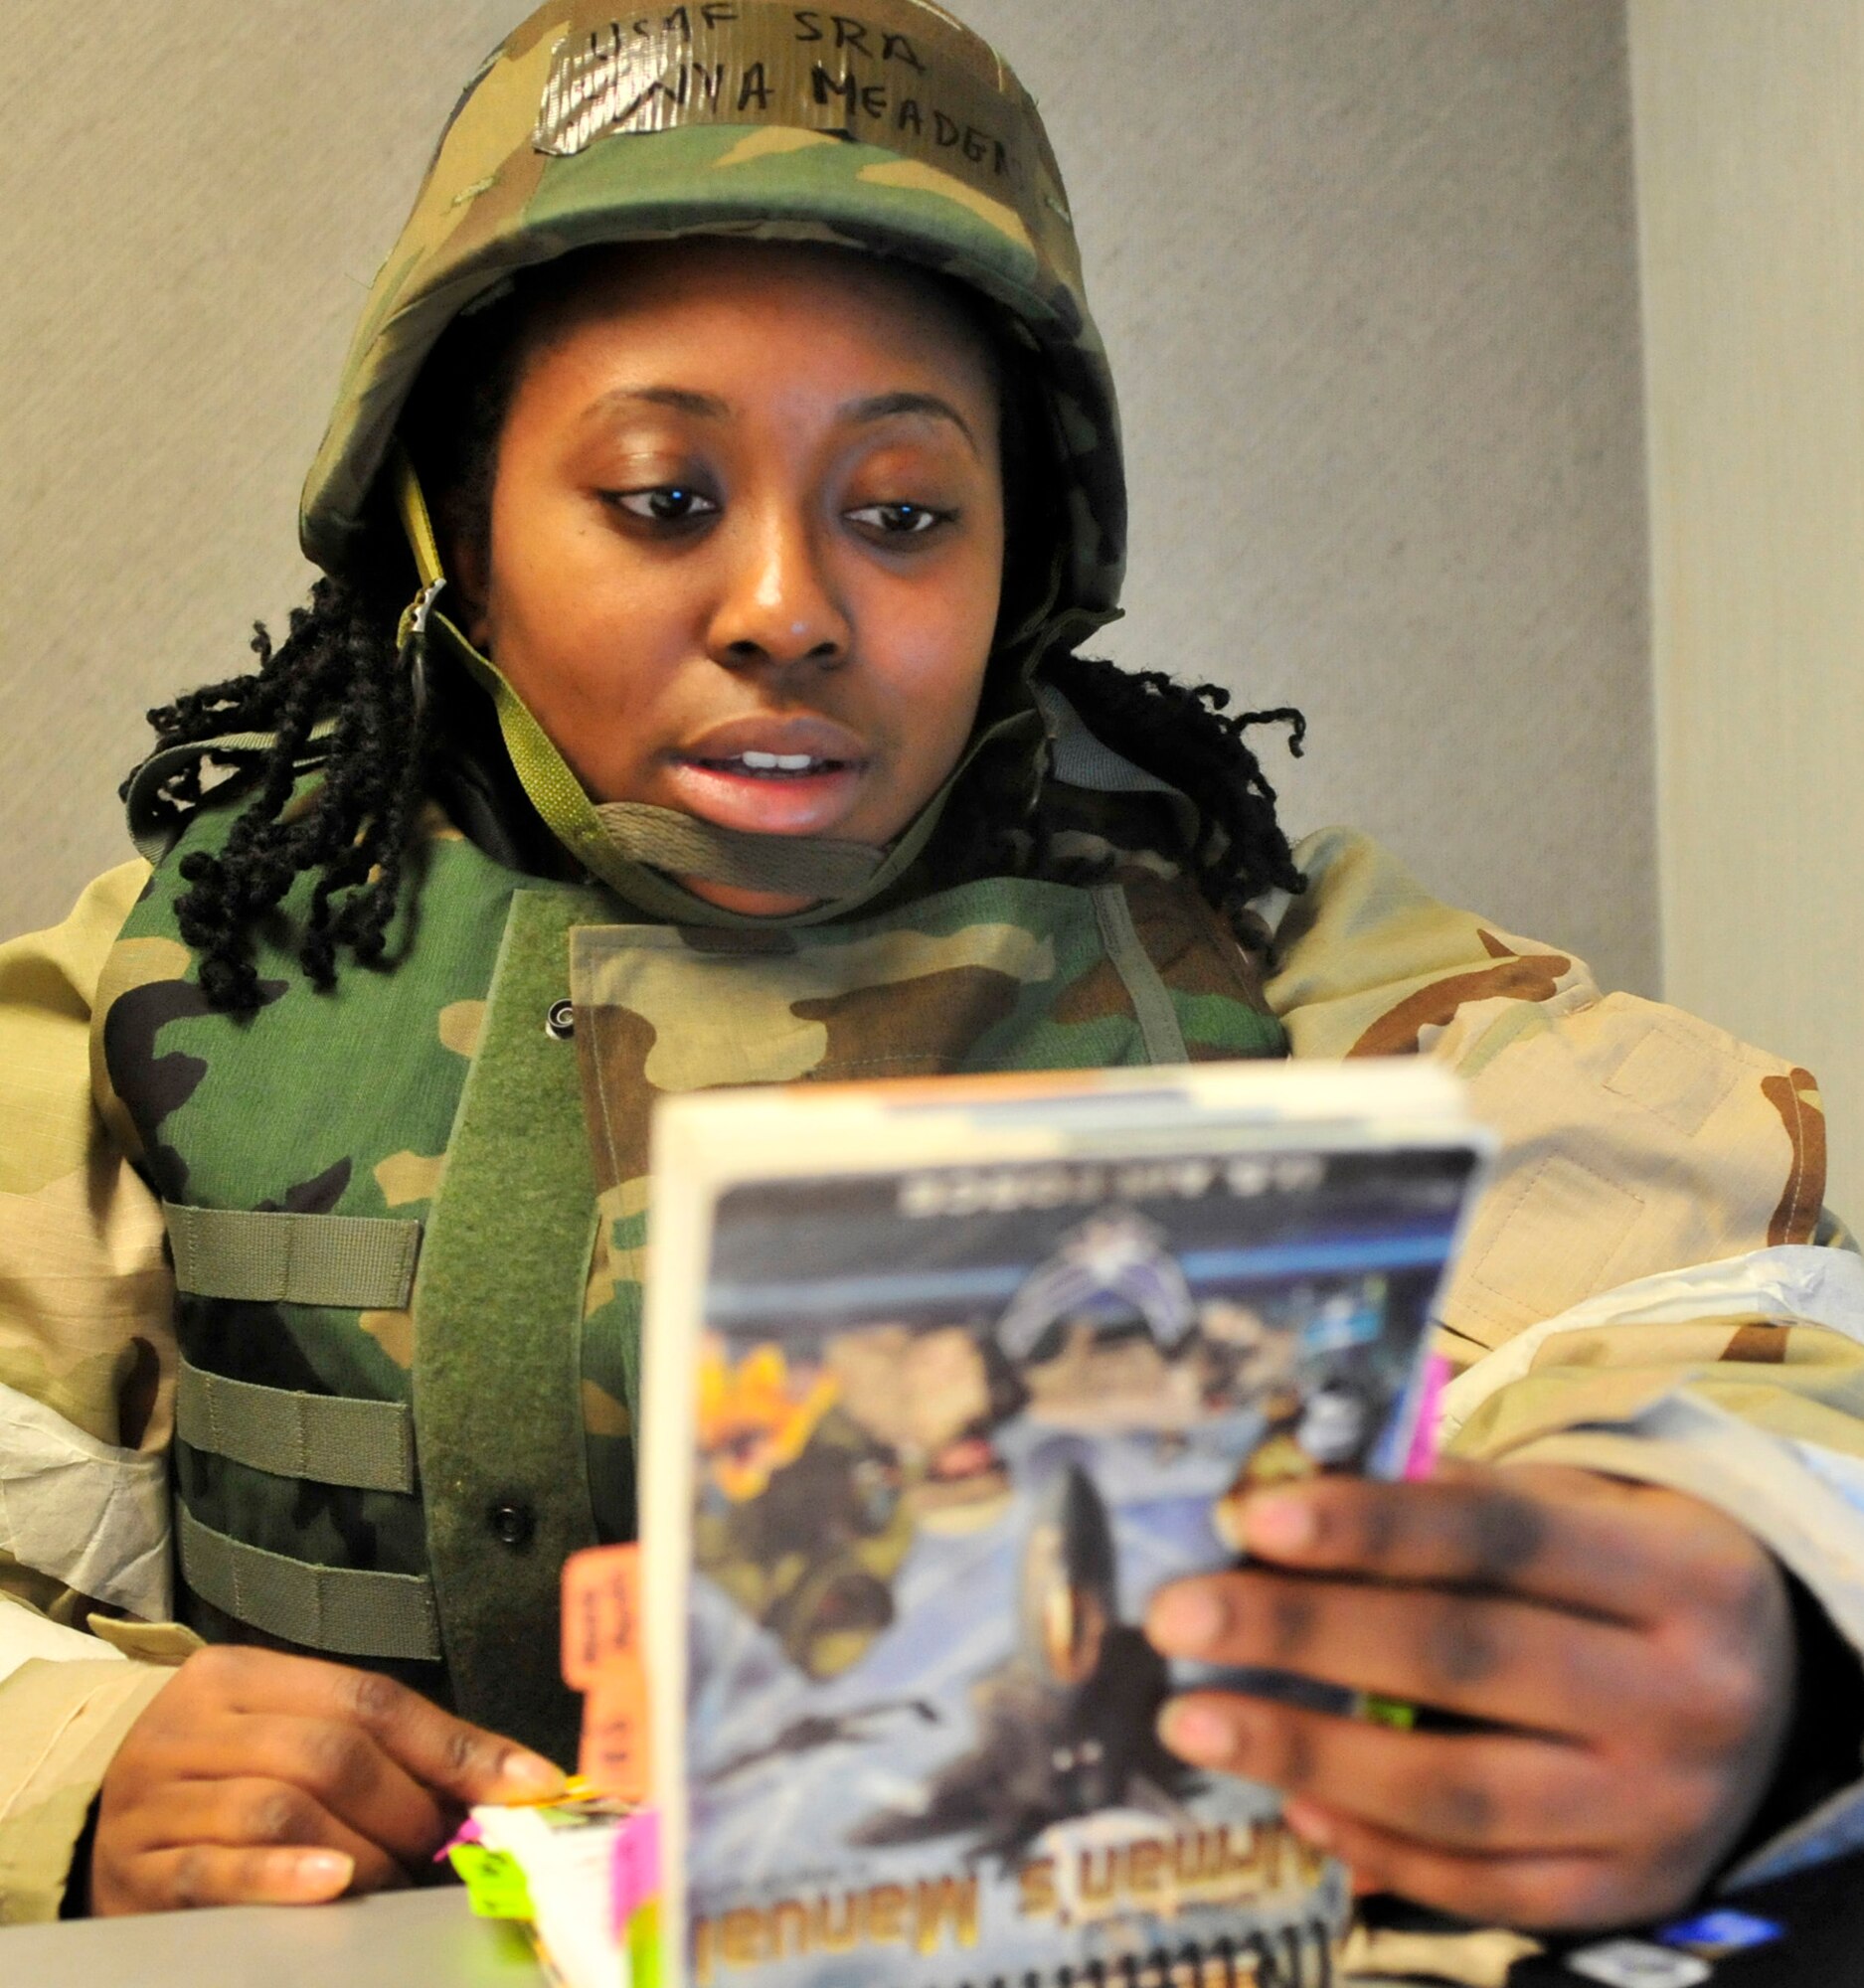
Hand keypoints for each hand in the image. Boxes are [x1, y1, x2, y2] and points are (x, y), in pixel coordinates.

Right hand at [89, 1644, 565, 1913]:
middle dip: (410, 1807)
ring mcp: (159, 1798)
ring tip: (399, 1878)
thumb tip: (503, 1781)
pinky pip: (219, 1870)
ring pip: (284, 1811)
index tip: (526, 1786)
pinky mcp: (138, 1871)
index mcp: (239, 1675)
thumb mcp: (287, 1732)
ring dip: (365, 1850)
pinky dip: (283, 1879)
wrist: (95, 1822)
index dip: (456, 1746)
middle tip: (450, 1847)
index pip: (369, 1699)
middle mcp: (194, 1725)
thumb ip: (380, 1748)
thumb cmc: (221, 1774)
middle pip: (331, 1754)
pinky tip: (333, 1885)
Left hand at [1145, 1463, 1795, 1930]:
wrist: (1764, 1697)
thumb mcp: (1580, 1512)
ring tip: (1192, 1722)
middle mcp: (1688, 1697)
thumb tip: (1277, 1508)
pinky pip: (1483, 1886)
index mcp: (1680, 1571)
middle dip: (1301, 1634)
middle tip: (1176, 1619)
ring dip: (1307, 1756)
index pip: (1498, 1535)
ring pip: (1458, 1791)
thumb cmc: (1622, 1575)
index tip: (1248, 1516)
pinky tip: (1290, 1804)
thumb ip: (1452, 1504)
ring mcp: (1666, 1812)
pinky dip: (1376, 1848)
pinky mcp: (1634, 1896)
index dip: (1368, 1526)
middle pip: (1463, 1659)